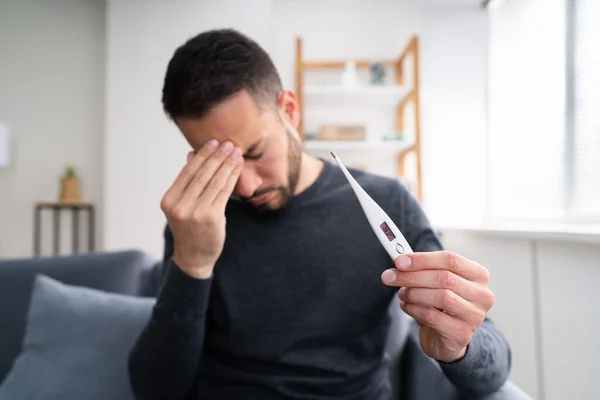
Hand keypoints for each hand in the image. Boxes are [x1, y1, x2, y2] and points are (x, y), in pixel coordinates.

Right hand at [160, 140, 242, 278]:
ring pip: (214, 181)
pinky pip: (224, 192)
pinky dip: (232, 177)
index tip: (213, 143)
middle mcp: (180, 205)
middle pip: (201, 174)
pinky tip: (238, 167)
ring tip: (236, 151)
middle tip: (228, 143)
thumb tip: (191, 155)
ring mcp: (195, 212)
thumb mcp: (182, 205)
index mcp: (169, 200)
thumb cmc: (190, 228)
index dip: (202, 156)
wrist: (194, 257)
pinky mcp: (211, 217)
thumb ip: (187, 182)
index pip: (187, 172)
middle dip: (217, 156)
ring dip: (227, 164)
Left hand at [381, 251, 494, 361]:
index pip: (450, 259)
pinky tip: (406, 306)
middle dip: (412, 276)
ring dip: (414, 293)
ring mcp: (475, 316)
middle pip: (444, 278)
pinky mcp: (462, 334)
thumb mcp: (436, 281)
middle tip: (390, 277)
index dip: (423, 259)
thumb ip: (422, 268)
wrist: (448, 337)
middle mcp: (482, 294)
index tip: (399, 261)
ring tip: (402, 294)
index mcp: (478, 274)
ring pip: (441, 297)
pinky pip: (432, 316)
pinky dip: (414, 309)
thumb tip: (399, 260)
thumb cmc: (442, 303)